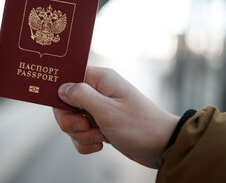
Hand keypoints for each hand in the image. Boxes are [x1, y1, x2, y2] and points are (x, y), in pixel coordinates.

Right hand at [53, 66, 178, 168]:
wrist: (163, 146)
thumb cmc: (139, 125)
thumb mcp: (107, 110)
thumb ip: (81, 96)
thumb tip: (62, 89)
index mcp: (99, 79)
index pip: (68, 80)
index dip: (62, 96)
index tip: (68, 110)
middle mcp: (97, 92)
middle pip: (66, 104)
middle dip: (71, 122)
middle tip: (86, 128)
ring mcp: (98, 109)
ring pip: (72, 121)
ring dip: (81, 134)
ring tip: (100, 136)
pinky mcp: (100, 124)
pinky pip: (81, 134)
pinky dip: (86, 142)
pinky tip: (101, 144)